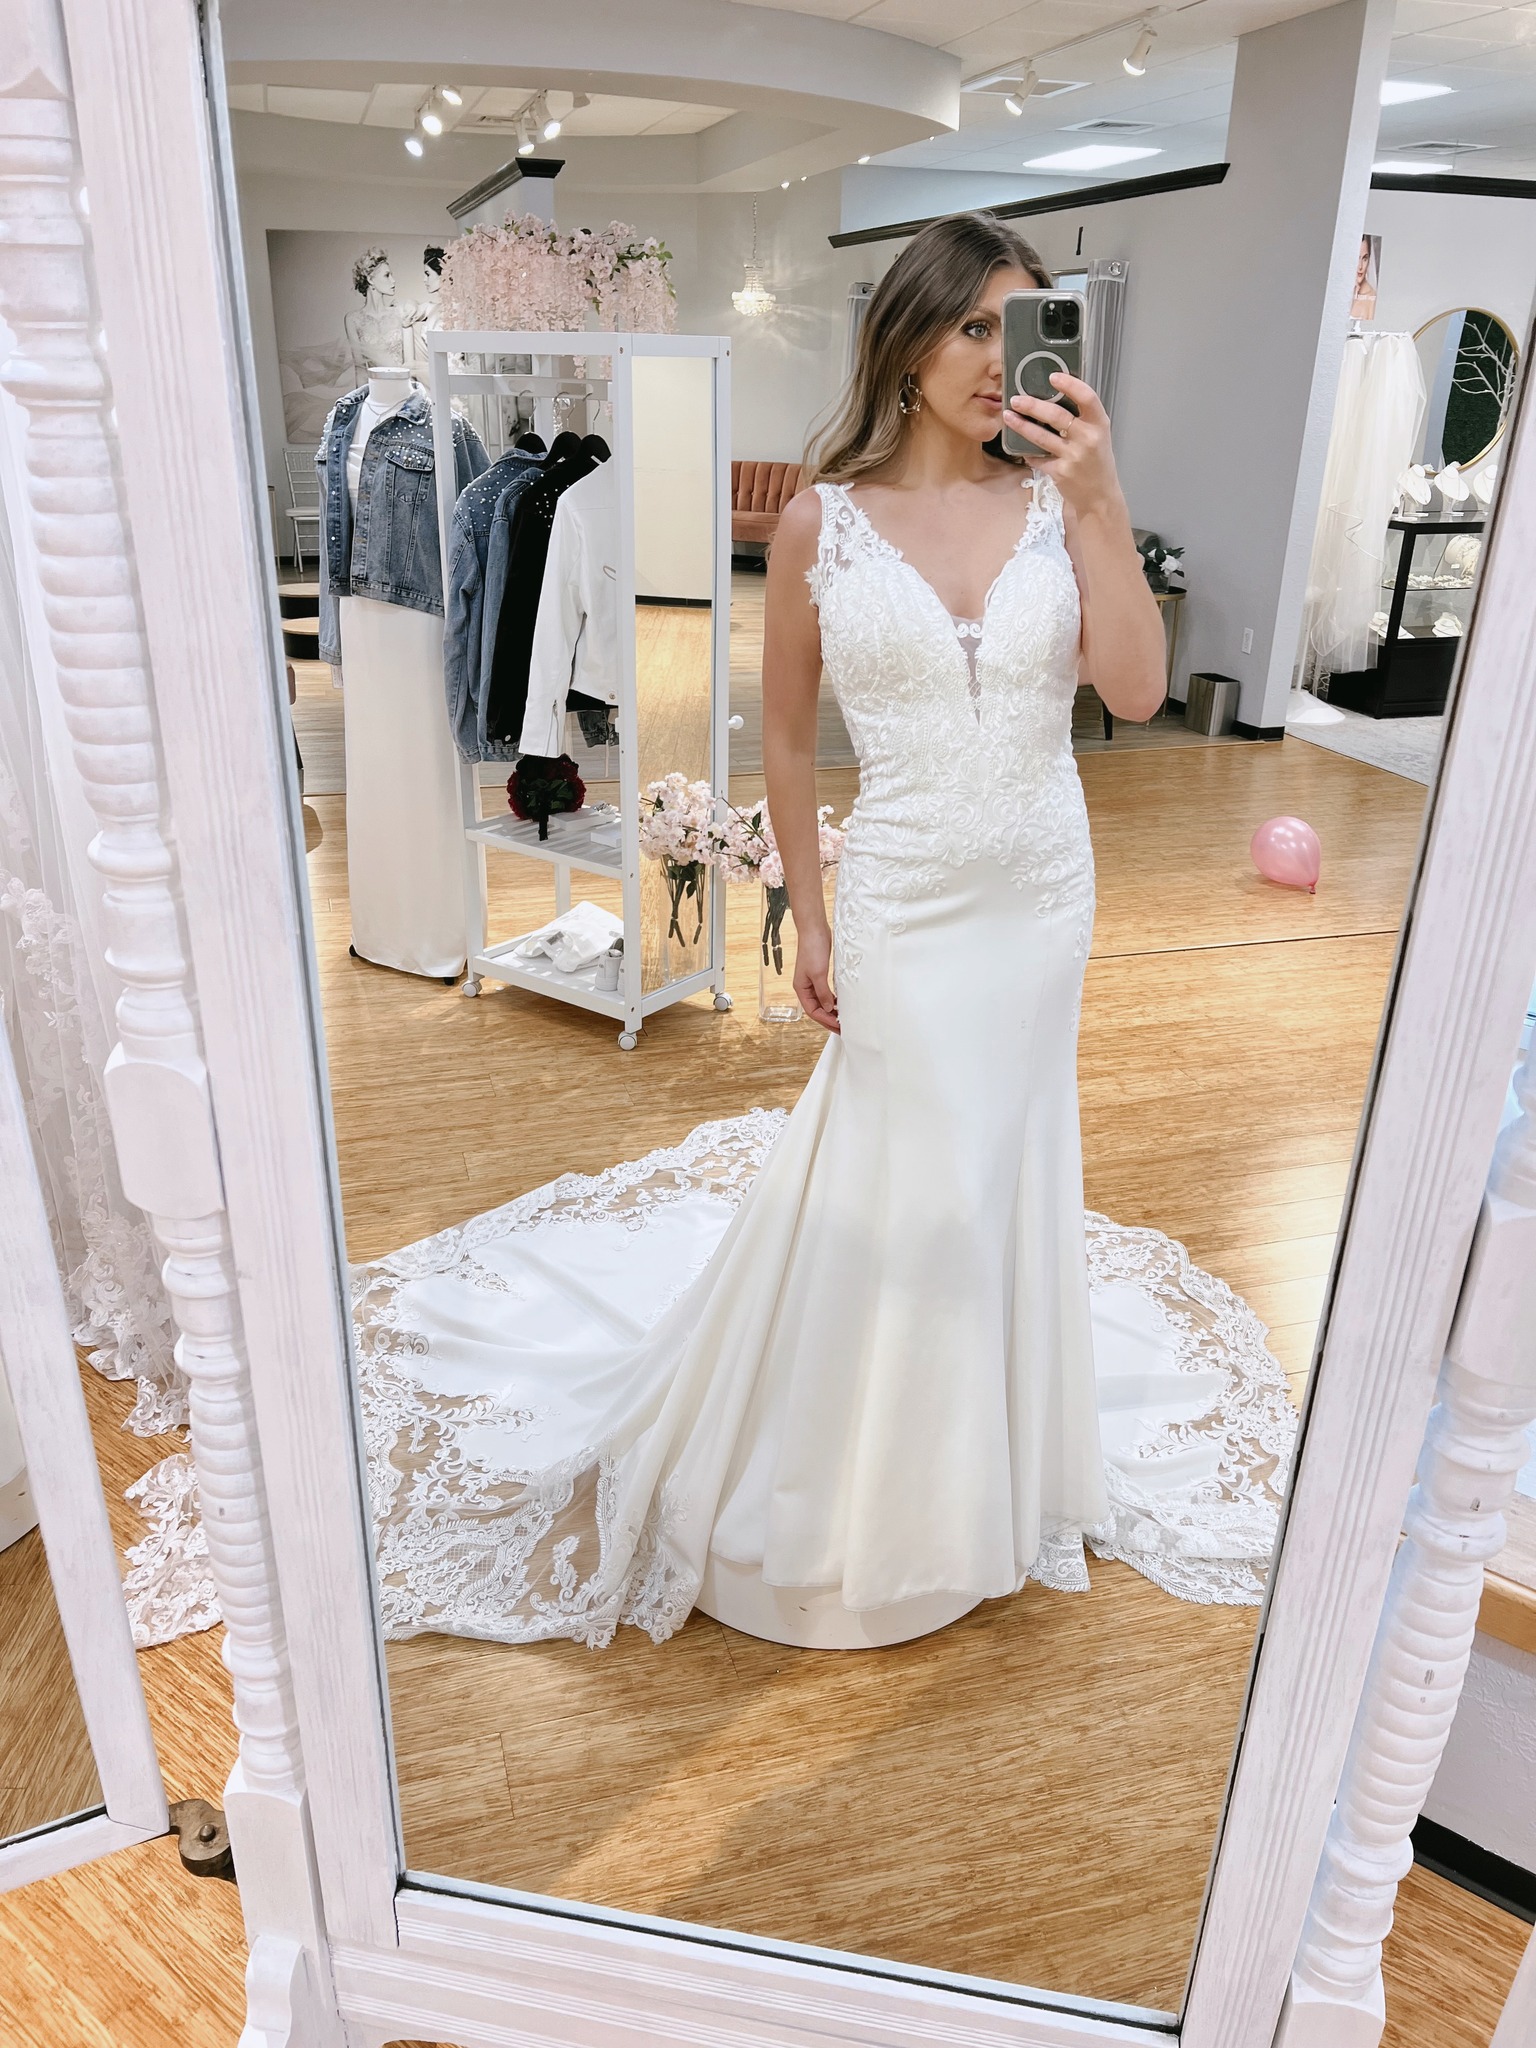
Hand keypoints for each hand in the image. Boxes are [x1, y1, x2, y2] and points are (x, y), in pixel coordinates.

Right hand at [793, 921, 839, 1032]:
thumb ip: (823, 992)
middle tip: (842, 1028)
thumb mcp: (818, 973)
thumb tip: (829, 1008)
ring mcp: (812, 981)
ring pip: (821, 1002)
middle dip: (828, 1019)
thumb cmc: (812, 949)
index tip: (838, 1026)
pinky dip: (832, 1000)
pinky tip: (841, 1004)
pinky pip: (825, 993)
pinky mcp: (819, 975)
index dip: (825, 1020)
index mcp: (801, 988)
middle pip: (816, 1009)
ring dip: (831, 1011)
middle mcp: (805, 987)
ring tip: (843, 1019)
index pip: (812, 1011)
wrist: (814, 929)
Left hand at [1004, 373, 1122, 519]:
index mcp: (1099, 425)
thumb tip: (1055, 396)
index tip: (1053, 376)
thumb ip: (1082, 419)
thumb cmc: (1097, 463)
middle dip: (1033, 405)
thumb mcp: (1097, 436)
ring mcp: (1073, 457)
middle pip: (1057, 415)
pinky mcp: (1059, 472)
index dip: (1070, 385)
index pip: (1087, 397)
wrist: (1100, 497)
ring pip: (1041, 436)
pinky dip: (1027, 451)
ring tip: (1008, 415)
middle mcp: (1087, 439)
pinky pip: (1037, 457)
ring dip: (1021, 425)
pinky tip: (1019, 446)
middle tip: (1017, 398)